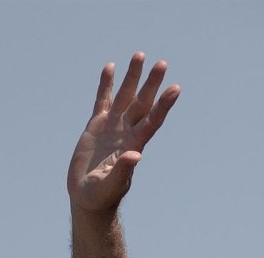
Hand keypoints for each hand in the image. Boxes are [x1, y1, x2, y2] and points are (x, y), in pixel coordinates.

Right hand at [67, 53, 179, 216]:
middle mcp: (127, 132)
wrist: (89, 197)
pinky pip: (103, 100)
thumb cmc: (102, 195)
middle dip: (152, 83)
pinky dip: (107, 84)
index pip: (153, 120)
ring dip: (133, 77)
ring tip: (140, 55)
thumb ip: (124, 170)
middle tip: (162, 63)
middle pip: (143, 103)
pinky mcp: (96, 126)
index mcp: (135, 144)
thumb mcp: (112, 184)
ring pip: (125, 96)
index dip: (164, 105)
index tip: (175, 89)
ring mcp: (113, 127)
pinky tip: (111, 67)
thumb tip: (135, 156)